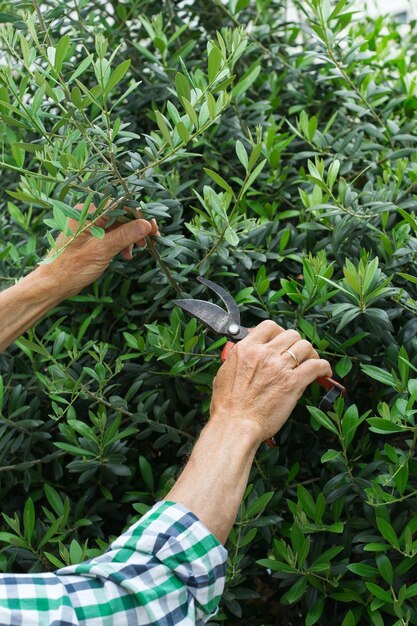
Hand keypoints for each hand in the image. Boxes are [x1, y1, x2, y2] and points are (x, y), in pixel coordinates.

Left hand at [37, 205, 159, 298]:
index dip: (138, 216)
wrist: (54, 284)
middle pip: (120, 215)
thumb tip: (146, 224)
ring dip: (130, 237)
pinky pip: (112, 234)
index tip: (152, 228)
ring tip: (137, 250)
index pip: (119, 206)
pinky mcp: (91, 237)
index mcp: (87, 211)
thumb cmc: (73, 266)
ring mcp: (90, 226)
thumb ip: (125, 235)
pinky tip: (126, 254)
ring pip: (118, 226)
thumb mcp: (102, 250)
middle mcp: (88, 215)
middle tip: (150, 240)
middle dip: (136, 228)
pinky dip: (121, 243)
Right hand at [209, 320, 331, 444]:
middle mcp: (264, 354)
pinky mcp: (293, 382)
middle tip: (297, 354)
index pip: (269, 326)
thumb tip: (246, 358)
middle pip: (291, 334)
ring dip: (310, 353)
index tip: (281, 341)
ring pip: (305, 346)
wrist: (235, 424)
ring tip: (311, 362)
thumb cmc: (227, 406)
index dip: (279, 332)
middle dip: (296, 343)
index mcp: (246, 349)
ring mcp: (279, 367)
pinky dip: (324, 367)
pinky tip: (325, 372)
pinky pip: (316, 366)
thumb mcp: (224, 373)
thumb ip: (238, 360)